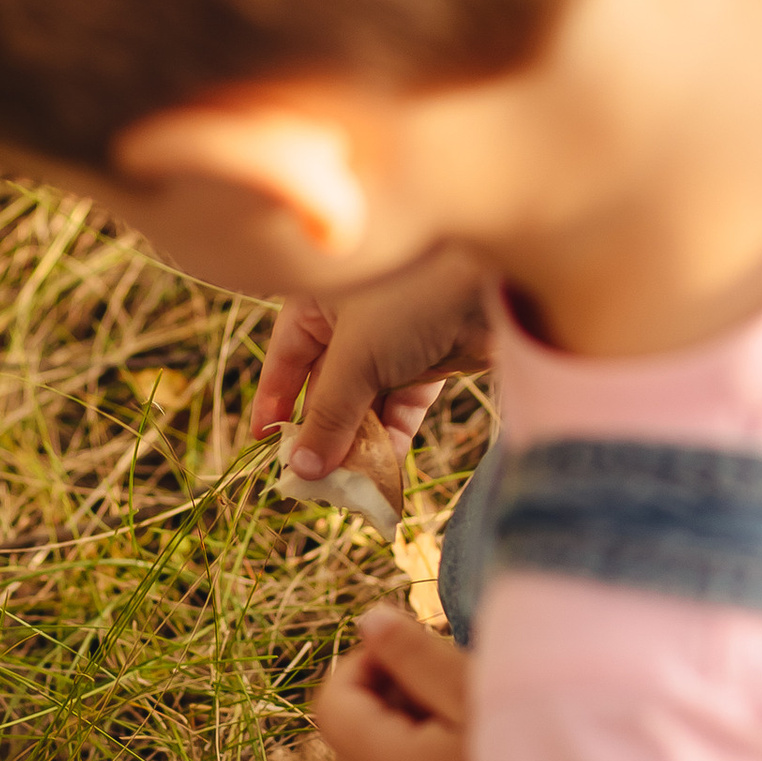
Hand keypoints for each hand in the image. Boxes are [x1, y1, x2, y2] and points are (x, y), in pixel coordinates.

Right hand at [250, 250, 489, 483]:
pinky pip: (402, 406)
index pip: (285, 358)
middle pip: (326, 386)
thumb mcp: (356, 358)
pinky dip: (393, 436)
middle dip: (321, 433)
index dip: (274, 401)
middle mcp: (351, 319)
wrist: (497, 275)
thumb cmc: (411, 295)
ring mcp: (393, 341)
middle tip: (311, 479)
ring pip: (365, 401)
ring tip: (347, 485)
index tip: (264, 442)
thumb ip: (329, 415)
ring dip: (358, 442)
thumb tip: (302, 469)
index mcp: (319, 300)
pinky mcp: (431, 361)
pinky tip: (383, 469)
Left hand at [309, 604, 486, 760]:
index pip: (333, 707)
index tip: (414, 645)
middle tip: (447, 671)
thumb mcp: (483, 694)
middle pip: (349, 735)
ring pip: (378, 759)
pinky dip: (427, 752)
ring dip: (409, 721)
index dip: (362, 663)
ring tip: (472, 704)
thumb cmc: (551, 757)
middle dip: (385, 690)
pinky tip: (482, 741)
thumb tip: (367, 622)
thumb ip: (417, 657)